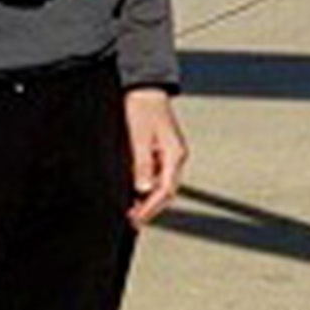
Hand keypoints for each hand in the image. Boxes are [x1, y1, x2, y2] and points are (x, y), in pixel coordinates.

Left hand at [124, 87, 186, 226]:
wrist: (145, 87)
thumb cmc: (142, 107)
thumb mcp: (139, 137)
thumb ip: (142, 164)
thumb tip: (143, 189)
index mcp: (175, 154)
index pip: (165, 190)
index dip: (150, 207)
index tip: (136, 219)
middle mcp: (177, 156)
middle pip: (167, 191)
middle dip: (151, 208)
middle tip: (134, 221)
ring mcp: (171, 153)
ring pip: (164, 184)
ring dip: (150, 199)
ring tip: (133, 211)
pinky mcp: (164, 150)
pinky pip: (159, 174)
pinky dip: (149, 186)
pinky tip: (137, 192)